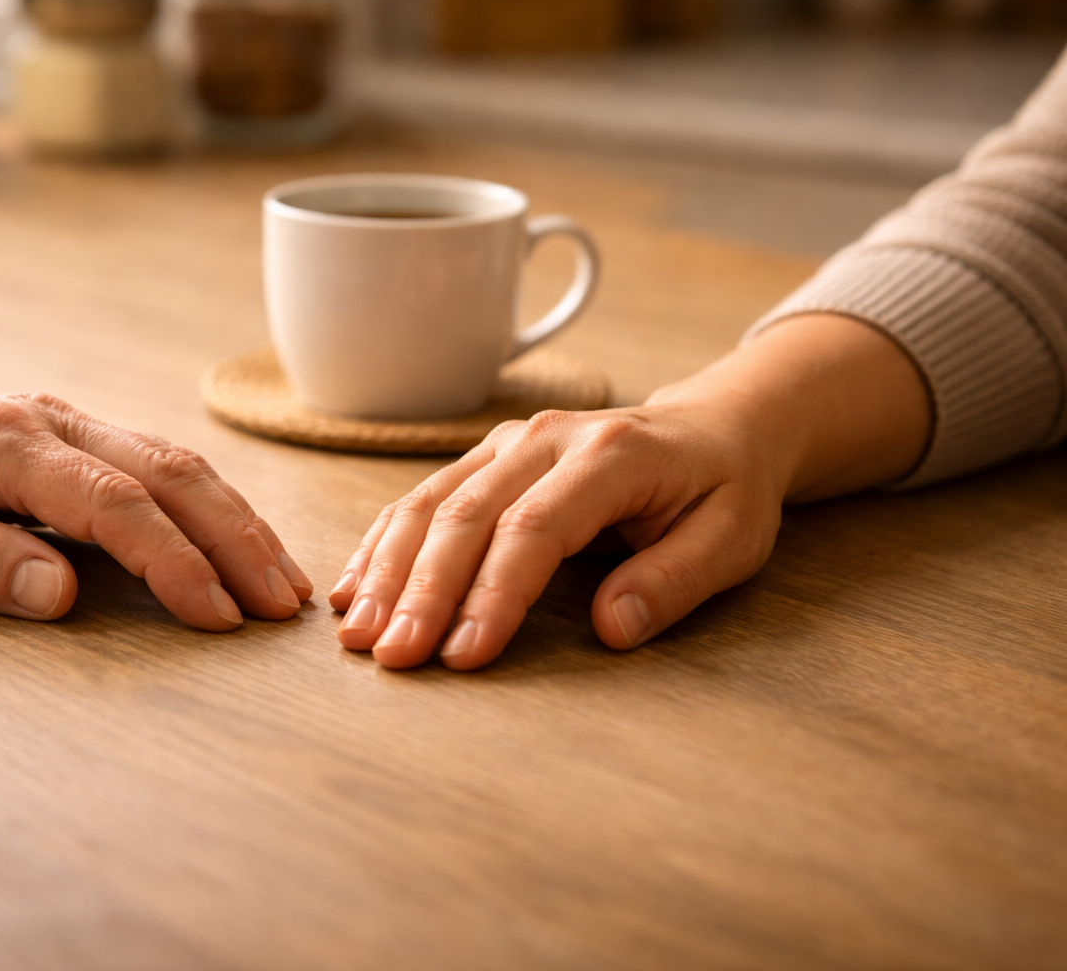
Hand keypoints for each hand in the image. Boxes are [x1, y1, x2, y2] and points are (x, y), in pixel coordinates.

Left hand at [0, 374, 311, 628]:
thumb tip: (61, 593)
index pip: (111, 501)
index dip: (173, 560)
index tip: (218, 616)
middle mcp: (42, 417)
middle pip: (165, 470)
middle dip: (233, 537)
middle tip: (283, 603)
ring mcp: (57, 420)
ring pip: (170, 461)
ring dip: (232, 518)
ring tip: (281, 578)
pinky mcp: (61, 437)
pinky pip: (150, 464)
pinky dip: (202, 505)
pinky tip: (229, 540)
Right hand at [327, 314, 930, 669]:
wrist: (715, 427)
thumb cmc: (723, 491)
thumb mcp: (731, 540)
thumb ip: (674, 581)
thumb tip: (612, 629)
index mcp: (611, 455)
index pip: (536, 528)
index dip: (494, 593)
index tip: (463, 654)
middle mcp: (547, 439)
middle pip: (467, 515)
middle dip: (422, 591)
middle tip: (392, 658)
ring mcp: (509, 443)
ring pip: (431, 504)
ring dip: (387, 571)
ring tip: (359, 635)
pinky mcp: (486, 458)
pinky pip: (423, 498)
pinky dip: (382, 545)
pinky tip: (353, 590)